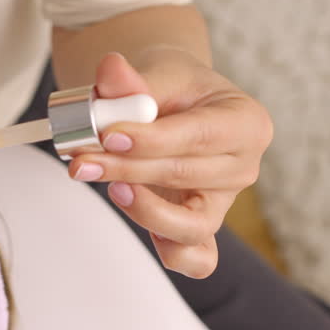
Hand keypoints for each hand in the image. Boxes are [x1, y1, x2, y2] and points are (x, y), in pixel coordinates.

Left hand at [68, 50, 272, 277]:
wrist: (172, 105)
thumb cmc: (172, 88)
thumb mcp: (158, 72)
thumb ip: (133, 81)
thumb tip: (108, 70)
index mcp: (246, 122)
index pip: (200, 136)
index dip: (152, 140)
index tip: (109, 135)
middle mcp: (243, 168)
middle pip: (186, 177)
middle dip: (128, 170)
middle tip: (82, 160)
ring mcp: (223, 204)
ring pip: (190, 225)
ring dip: (142, 210)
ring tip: (105, 184)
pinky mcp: (200, 229)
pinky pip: (196, 259)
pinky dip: (172, 254)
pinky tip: (138, 228)